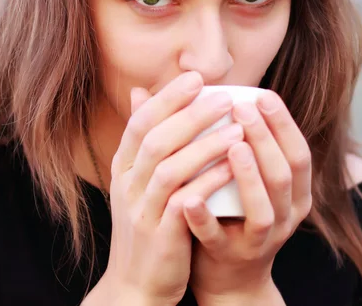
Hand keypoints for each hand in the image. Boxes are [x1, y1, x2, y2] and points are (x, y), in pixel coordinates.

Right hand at [102, 72, 244, 304]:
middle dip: (189, 114)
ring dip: (205, 144)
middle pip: (155, 139)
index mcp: (124, 169)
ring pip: (170, 168)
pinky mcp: (160, 236)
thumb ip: (145, 140)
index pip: (140, 123)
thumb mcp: (138, 181)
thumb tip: (140, 92)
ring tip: (237, 125)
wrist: (136, 284)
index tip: (195, 77)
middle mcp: (128, 186)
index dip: (167, 98)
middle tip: (223, 94)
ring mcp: (142, 211)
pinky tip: (234, 164)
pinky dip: (209, 180)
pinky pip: (185, 202)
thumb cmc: (149, 224)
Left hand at [182, 90, 311, 300]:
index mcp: (292, 191)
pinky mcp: (231, 257)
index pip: (297, 152)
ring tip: (233, 145)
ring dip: (250, 175)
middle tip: (244, 108)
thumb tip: (186, 93)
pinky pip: (219, 238)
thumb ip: (228, 138)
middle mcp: (286, 215)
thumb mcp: (238, 176)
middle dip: (267, 139)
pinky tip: (190, 197)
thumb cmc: (230, 211)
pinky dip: (205, 218)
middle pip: (285, 174)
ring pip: (264, 208)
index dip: (284, 124)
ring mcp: (261, 240)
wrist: (228, 274)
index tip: (264, 95)